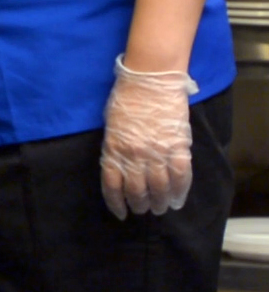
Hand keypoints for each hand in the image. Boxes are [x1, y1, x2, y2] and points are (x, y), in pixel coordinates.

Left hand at [100, 55, 197, 218]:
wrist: (150, 78)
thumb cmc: (126, 97)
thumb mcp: (111, 125)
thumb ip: (115, 147)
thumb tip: (120, 167)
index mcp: (113, 148)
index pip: (112, 184)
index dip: (116, 202)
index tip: (121, 213)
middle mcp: (134, 155)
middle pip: (137, 190)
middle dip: (139, 204)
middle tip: (143, 210)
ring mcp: (158, 151)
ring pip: (159, 187)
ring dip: (160, 202)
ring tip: (161, 208)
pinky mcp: (179, 146)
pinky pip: (181, 175)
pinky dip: (180, 191)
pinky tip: (178, 200)